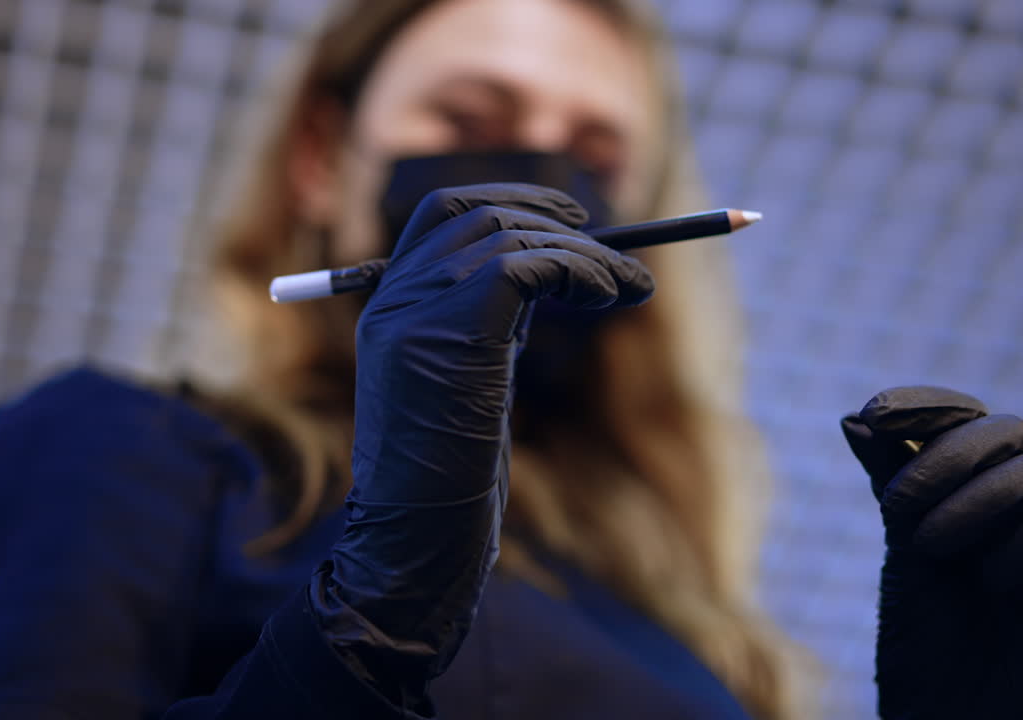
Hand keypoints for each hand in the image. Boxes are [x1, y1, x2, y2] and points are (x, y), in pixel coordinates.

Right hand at [317, 184, 652, 706]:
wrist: (416, 536)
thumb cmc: (448, 479)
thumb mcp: (467, 381)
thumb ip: (493, 322)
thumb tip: (557, 271)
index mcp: (389, 308)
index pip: (443, 215)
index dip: (509, 201)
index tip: (567, 218)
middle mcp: (395, 299)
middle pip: (477, 211)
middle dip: (552, 215)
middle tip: (613, 246)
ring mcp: (418, 310)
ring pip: (511, 234)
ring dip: (587, 252)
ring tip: (633, 288)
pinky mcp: (455, 329)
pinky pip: (529, 264)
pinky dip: (583, 269)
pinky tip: (611, 295)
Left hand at [841, 387, 1022, 719]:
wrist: (951, 718)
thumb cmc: (923, 638)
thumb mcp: (899, 549)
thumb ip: (888, 482)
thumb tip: (851, 417)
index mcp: (967, 487)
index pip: (960, 417)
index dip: (923, 404)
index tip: (873, 414)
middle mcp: (1016, 501)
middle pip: (1006, 429)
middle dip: (946, 455)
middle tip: (897, 507)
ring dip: (978, 498)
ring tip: (931, 549)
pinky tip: (991, 583)